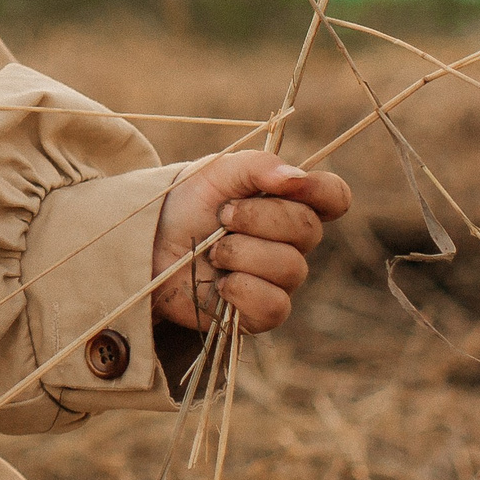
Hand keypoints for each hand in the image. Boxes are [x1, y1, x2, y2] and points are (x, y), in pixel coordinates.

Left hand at [150, 151, 350, 333]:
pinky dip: (240, 290)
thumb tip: (296, 178)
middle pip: (309, 229)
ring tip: (213, 250)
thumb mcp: (215, 172)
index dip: (321, 190)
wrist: (146, 243)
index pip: (333, 197)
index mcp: (288, 201)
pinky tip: (218, 283)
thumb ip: (256, 166)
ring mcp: (279, 279)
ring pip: (290, 268)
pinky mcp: (261, 313)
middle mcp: (292, 242)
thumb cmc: (185, 204)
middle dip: (259, 218)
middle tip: (222, 215)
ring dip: (241, 253)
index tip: (288, 184)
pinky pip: (274, 306)